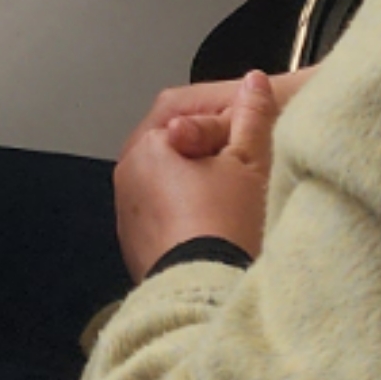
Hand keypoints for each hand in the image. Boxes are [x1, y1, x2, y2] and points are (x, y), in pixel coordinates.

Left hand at [113, 68, 294, 273]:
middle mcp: (126, 176)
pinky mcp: (137, 247)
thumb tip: (253, 83)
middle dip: (208, 150)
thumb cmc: (226, 227)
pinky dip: (186, 214)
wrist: (207, 296)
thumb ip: (251, 115)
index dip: (223, 116)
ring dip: (197, 183)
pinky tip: (216, 227)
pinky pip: (163, 215)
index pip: (183, 109)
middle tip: (245, 165)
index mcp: (146, 146)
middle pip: (173, 145)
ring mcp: (127, 215)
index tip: (250, 130)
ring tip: (235, 200)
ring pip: (168, 181)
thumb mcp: (249, 161)